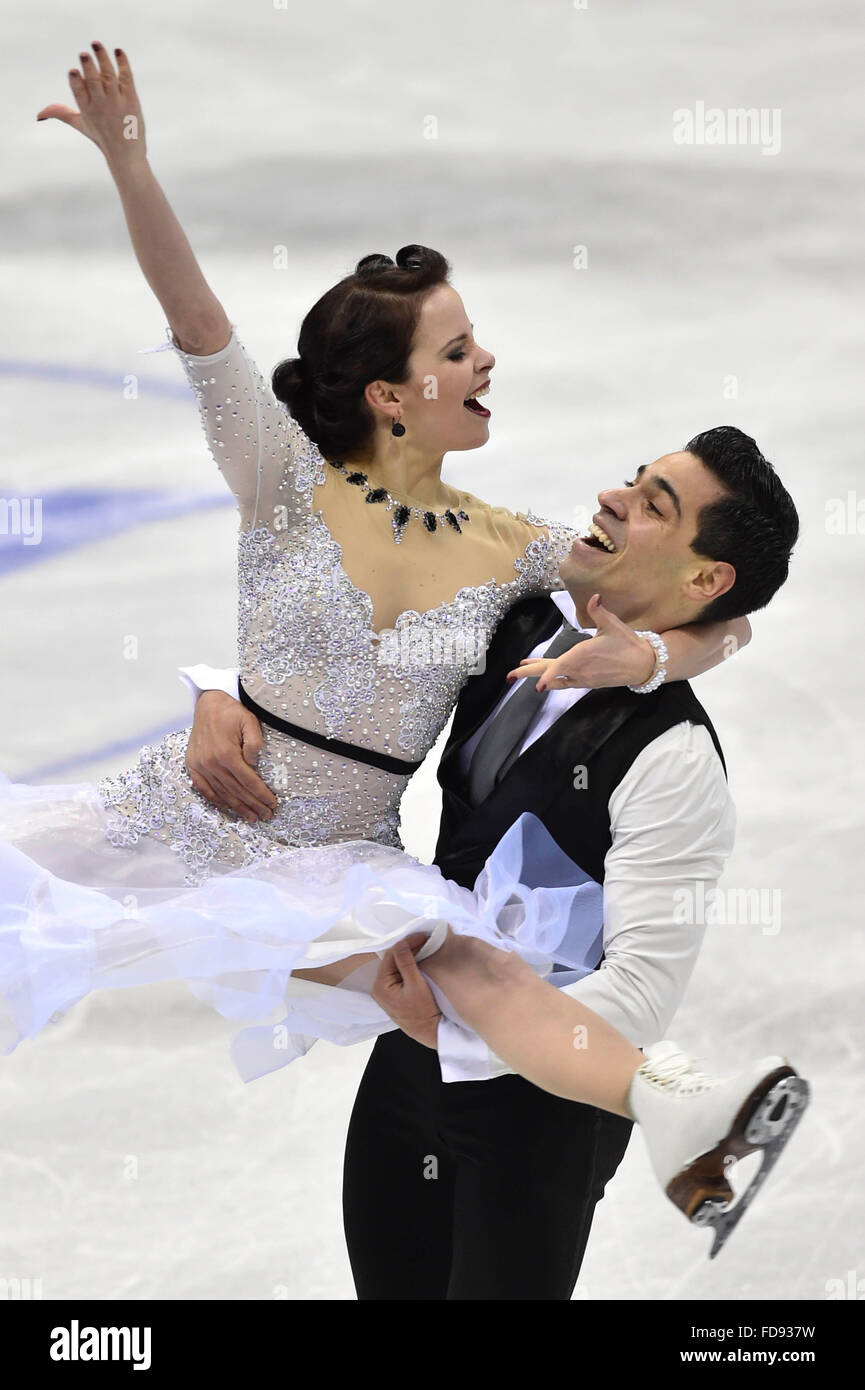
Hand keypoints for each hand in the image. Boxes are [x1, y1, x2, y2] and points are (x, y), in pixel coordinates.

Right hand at [37, 43, 146, 165]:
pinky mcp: (131, 98)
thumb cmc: (102, 138)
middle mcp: (101, 104)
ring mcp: (116, 101)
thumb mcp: (80, 125)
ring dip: (102, 58)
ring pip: (108, 75)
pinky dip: (123, 63)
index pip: (79, 92)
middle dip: (89, 67)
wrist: (126, 155)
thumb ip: (61, 113)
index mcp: (86, 109)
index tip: (73, 71)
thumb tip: (39, 115)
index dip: (76, 81)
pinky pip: (126, 77)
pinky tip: (118, 51)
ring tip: (95, 44)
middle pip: (93, 81)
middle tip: (84, 55)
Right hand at [185, 691, 277, 824]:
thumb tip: (253, 763)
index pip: (248, 781)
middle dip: (253, 805)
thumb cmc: (231, 712)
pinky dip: (216, 800)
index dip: (261, 794)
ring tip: (251, 816)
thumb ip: (254, 742)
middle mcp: (212, 763)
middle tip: (266, 815)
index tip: (272, 803)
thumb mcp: (249, 721)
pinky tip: (227, 807)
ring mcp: (200, 765)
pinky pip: (203, 788)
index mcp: (227, 753)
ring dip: (237, 807)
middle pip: (236, 791)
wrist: (208, 704)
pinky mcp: (192, 765)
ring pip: (221, 793)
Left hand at [371, 933, 442, 1049]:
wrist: (430, 1032)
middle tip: (424, 939)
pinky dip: (407, 964)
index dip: (407, 943)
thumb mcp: (416, 985)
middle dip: (407, 947)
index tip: (422, 936)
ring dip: (408, 955)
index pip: (391, 955)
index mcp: (380, 985)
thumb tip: (401, 944)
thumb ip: (407, 963)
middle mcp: (378, 987)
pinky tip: (418, 958)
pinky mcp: (393, 993)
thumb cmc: (424, 1012)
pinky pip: (398, 973)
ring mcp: (385, 991)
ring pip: (395, 965)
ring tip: (423, 945)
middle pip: (392, 959)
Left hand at [506, 593, 655, 691]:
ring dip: (538, 675)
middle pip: (550, 673)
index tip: (536, 684)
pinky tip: (545, 680)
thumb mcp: (614, 624)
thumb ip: (599, 611)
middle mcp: (580, 669)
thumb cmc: (628, 643)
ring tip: (522, 670)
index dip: (547, 674)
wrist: (643, 664)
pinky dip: (553, 681)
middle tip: (509, 676)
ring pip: (555, 678)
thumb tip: (594, 597)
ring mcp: (583, 678)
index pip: (561, 666)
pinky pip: (565, 683)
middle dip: (529, 675)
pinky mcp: (587, 682)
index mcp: (583, 654)